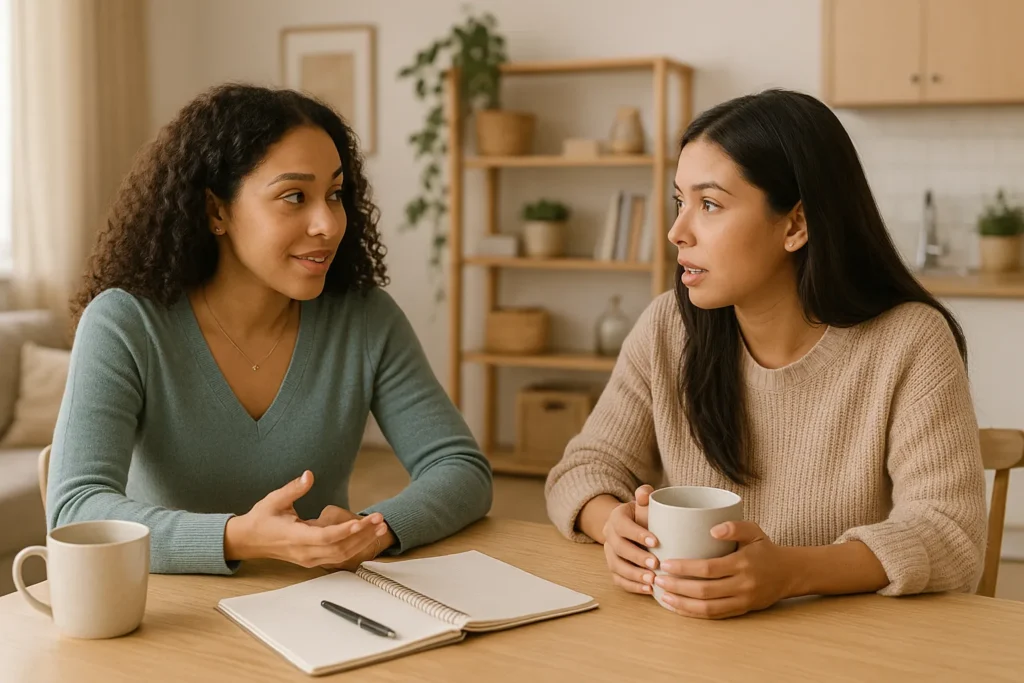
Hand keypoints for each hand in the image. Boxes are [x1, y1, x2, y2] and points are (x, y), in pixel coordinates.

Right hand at [224, 471, 387, 568]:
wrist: (248, 541)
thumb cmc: (261, 519)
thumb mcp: (274, 500)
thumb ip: (293, 489)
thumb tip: (308, 475)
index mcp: (295, 538)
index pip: (325, 537)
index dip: (345, 530)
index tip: (361, 521)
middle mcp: (305, 553)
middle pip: (339, 548)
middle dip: (362, 534)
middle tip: (380, 519)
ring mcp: (309, 559)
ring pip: (342, 555)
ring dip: (362, 542)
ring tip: (379, 527)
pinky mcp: (313, 560)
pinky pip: (338, 556)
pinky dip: (354, 547)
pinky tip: (367, 536)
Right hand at [601, 485, 658, 594]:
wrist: (637, 527)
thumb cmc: (646, 515)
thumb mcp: (646, 502)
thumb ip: (646, 495)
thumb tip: (644, 495)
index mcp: (616, 518)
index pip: (622, 525)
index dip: (636, 534)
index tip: (655, 542)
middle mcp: (609, 536)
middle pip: (618, 548)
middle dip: (637, 557)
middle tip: (656, 564)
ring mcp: (610, 554)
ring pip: (616, 566)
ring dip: (634, 575)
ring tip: (653, 580)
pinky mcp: (614, 569)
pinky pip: (619, 580)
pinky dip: (633, 586)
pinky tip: (649, 590)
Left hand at [655, 521, 794, 618]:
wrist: (790, 573)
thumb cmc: (765, 549)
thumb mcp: (754, 531)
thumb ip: (735, 526)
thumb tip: (711, 529)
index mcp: (743, 564)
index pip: (708, 569)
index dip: (684, 568)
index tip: (665, 563)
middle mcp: (742, 585)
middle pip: (704, 591)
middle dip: (677, 587)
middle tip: (657, 579)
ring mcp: (742, 601)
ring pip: (708, 608)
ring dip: (682, 604)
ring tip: (662, 596)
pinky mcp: (741, 611)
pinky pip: (715, 616)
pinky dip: (694, 614)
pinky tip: (678, 607)